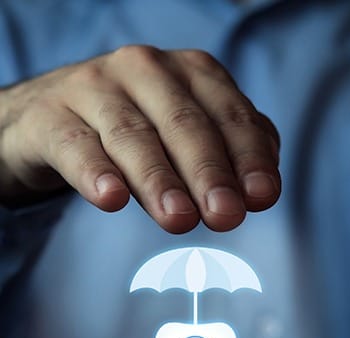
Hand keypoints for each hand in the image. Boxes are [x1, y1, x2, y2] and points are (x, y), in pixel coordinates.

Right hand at [0, 45, 279, 232]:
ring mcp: (94, 88)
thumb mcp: (186, 134)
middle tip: (225, 216)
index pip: (230, 116)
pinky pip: (75, 144)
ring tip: (178, 218)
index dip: (249, 158)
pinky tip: (111, 198)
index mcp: (190, 74)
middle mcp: (145, 70)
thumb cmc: (136, 128)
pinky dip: (95, 171)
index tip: (261, 197)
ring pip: (133, 136)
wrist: (53, 116)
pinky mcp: (50, 115)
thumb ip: (229, 152)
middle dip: (209, 172)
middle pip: (184, 124)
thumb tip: (263, 188)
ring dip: (159, 179)